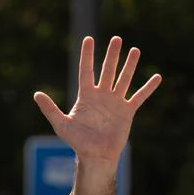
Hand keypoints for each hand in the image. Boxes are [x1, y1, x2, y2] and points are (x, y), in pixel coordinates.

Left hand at [32, 36, 161, 163]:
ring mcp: (115, 102)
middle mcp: (101, 95)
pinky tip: (157, 77)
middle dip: (112, 55)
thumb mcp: (61, 124)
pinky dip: (148, 88)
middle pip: (107, 70)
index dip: (87, 55)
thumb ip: (50, 109)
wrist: (95, 155)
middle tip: (116, 38)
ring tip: (134, 50)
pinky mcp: (127, 111)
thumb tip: (36, 94)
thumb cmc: (77, 141)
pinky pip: (139, 97)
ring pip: (123, 79)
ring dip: (129, 65)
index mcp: (86, 96)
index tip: (88, 39)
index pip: (86, 71)